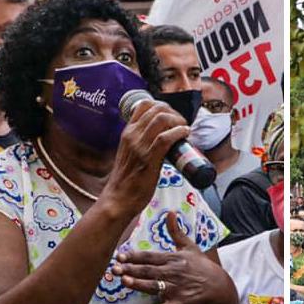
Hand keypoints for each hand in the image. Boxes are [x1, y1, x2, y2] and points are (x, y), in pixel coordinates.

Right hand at [102, 99, 188, 214]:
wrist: (118, 199)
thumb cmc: (127, 179)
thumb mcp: (130, 153)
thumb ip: (141, 142)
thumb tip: (161, 137)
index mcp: (127, 132)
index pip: (144, 105)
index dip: (163, 106)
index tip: (172, 116)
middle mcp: (132, 135)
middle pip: (156, 109)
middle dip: (174, 112)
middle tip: (181, 124)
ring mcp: (140, 146)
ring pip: (161, 119)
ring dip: (178, 121)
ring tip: (184, 129)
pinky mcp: (149, 158)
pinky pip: (166, 138)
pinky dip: (179, 132)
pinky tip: (185, 134)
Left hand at [113, 212, 234, 303]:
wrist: (219, 285)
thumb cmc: (201, 265)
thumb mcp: (189, 246)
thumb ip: (176, 231)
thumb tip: (169, 211)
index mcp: (172, 258)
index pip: (149, 257)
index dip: (134, 256)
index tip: (119, 256)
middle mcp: (173, 272)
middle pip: (148, 271)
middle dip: (131, 270)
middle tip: (114, 270)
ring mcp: (176, 288)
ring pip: (154, 287)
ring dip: (140, 285)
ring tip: (125, 283)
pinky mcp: (181, 302)